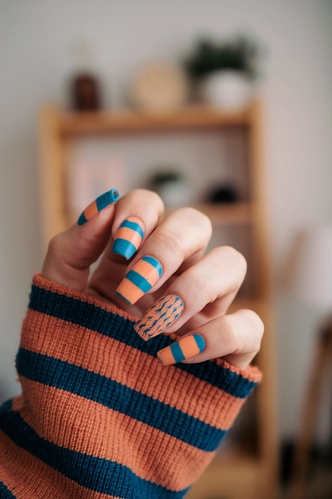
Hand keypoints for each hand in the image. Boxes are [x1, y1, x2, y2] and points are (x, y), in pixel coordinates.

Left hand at [42, 189, 263, 368]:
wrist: (86, 430)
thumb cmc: (72, 364)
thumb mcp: (57, 302)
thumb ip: (71, 251)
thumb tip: (104, 205)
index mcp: (132, 262)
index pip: (151, 208)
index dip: (141, 213)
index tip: (121, 245)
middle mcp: (171, 278)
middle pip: (196, 224)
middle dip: (169, 245)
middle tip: (138, 283)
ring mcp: (202, 312)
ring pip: (232, 263)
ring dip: (195, 285)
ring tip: (155, 324)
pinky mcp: (226, 352)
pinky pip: (248, 325)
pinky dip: (216, 335)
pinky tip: (175, 355)